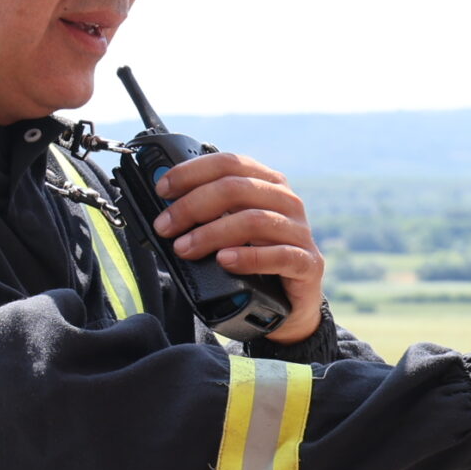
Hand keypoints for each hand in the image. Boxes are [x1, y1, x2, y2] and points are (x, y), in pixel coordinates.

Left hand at [150, 151, 325, 342]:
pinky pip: (278, 255)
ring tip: (185, 248)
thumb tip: (166, 207)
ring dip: (211, 234)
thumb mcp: (231, 228)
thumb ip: (209, 212)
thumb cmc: (255, 261)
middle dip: (193, 206)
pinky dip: (247, 258)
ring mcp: (300, 231)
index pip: (229, 163)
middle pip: (236, 188)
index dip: (192, 173)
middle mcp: (287, 201)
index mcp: (267, 183)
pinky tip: (224, 261)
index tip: (163, 189)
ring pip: (253, 220)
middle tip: (166, 227)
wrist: (290, 306)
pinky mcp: (308, 263)